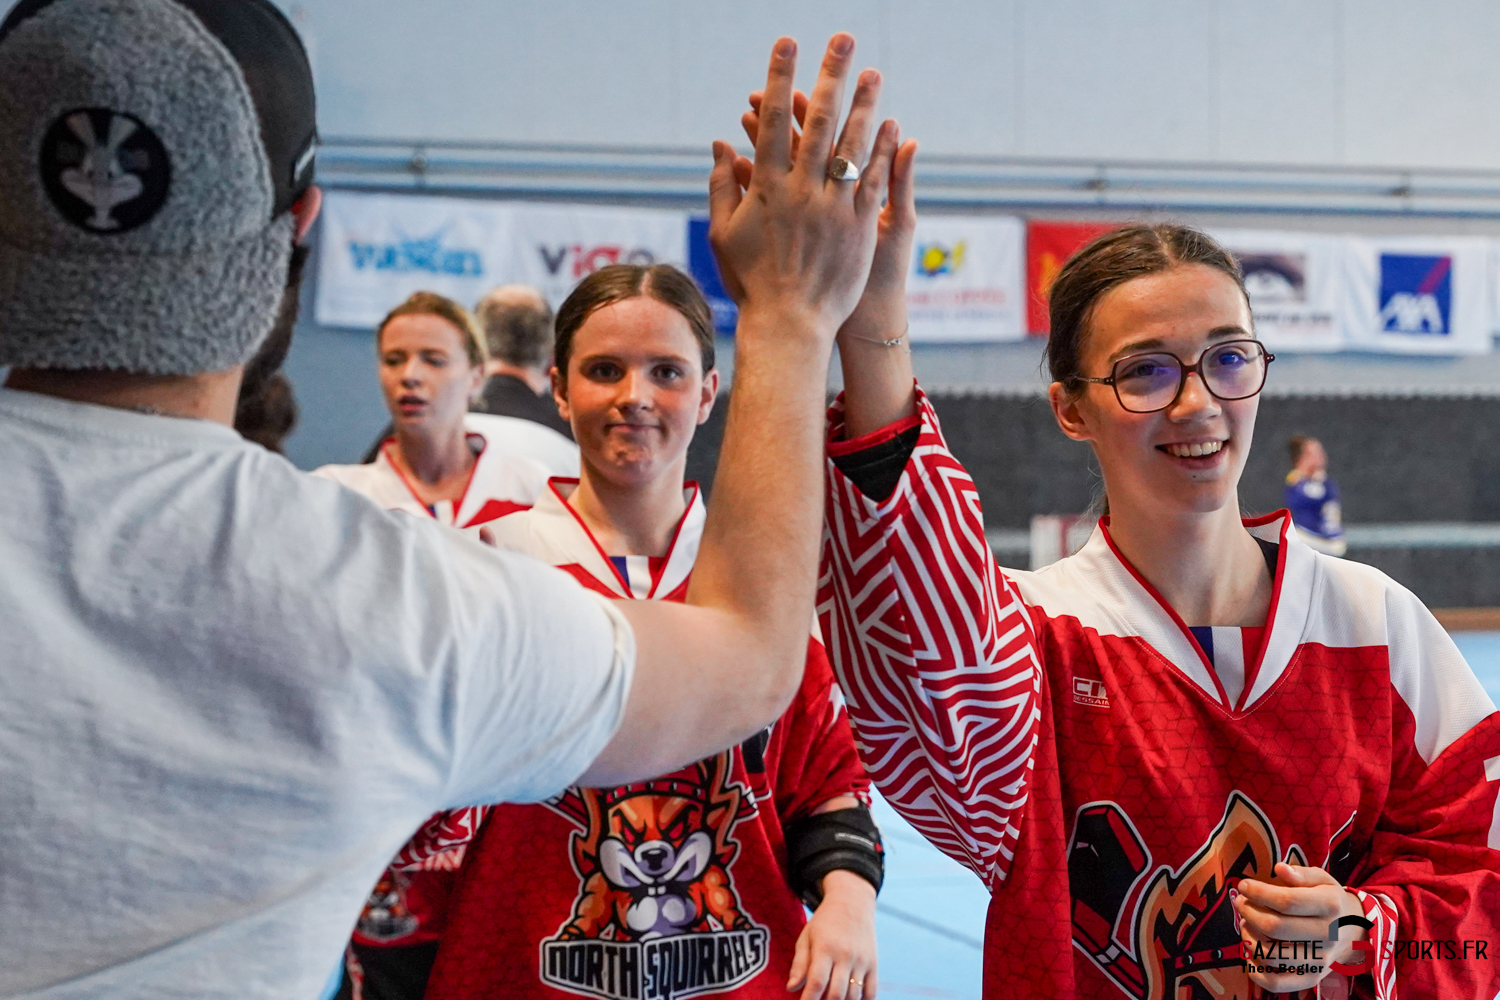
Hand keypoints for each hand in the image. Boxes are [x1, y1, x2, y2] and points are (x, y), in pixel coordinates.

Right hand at [708, 34, 899, 340]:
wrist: (788, 323)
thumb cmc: (750, 281)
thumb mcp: (723, 233)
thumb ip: (722, 185)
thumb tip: (721, 143)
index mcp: (765, 188)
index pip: (772, 121)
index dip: (778, 79)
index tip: (786, 43)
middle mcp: (801, 191)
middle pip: (817, 122)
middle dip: (829, 76)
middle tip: (841, 39)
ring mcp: (833, 207)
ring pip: (851, 145)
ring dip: (863, 105)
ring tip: (873, 72)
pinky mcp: (859, 226)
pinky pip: (873, 181)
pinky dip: (882, 152)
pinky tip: (892, 124)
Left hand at [788, 870, 877, 999]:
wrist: (852, 902)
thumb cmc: (824, 922)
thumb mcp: (807, 936)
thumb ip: (799, 963)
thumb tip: (792, 988)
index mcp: (825, 948)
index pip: (817, 981)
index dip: (809, 999)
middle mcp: (845, 955)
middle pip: (836, 993)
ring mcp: (862, 960)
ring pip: (853, 995)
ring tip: (831, 999)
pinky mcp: (873, 963)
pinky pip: (871, 991)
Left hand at [1234, 862, 1368, 992]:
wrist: (1355, 932)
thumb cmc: (1330, 900)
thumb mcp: (1322, 879)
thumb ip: (1301, 874)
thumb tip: (1280, 869)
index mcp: (1329, 906)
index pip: (1287, 901)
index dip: (1259, 892)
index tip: (1243, 885)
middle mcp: (1327, 935)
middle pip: (1275, 927)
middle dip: (1249, 912)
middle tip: (1241, 903)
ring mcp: (1320, 960)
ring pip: (1272, 954)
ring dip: (1249, 938)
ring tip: (1246, 924)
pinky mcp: (1311, 977)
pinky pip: (1278, 983)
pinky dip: (1257, 972)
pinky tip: (1249, 954)